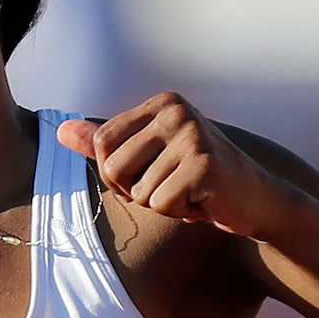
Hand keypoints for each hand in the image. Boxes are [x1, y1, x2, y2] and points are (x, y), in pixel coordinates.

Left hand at [58, 93, 292, 236]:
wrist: (258, 200)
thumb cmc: (200, 180)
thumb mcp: (150, 157)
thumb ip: (105, 143)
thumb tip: (60, 131)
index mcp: (162, 103)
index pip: (101, 144)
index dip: (117, 175)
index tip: (150, 175)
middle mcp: (176, 111)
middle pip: (113, 169)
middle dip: (137, 193)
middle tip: (173, 188)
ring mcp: (192, 135)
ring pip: (139, 193)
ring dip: (163, 205)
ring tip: (192, 193)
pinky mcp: (204, 165)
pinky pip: (162, 205)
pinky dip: (181, 214)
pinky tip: (204, 202)